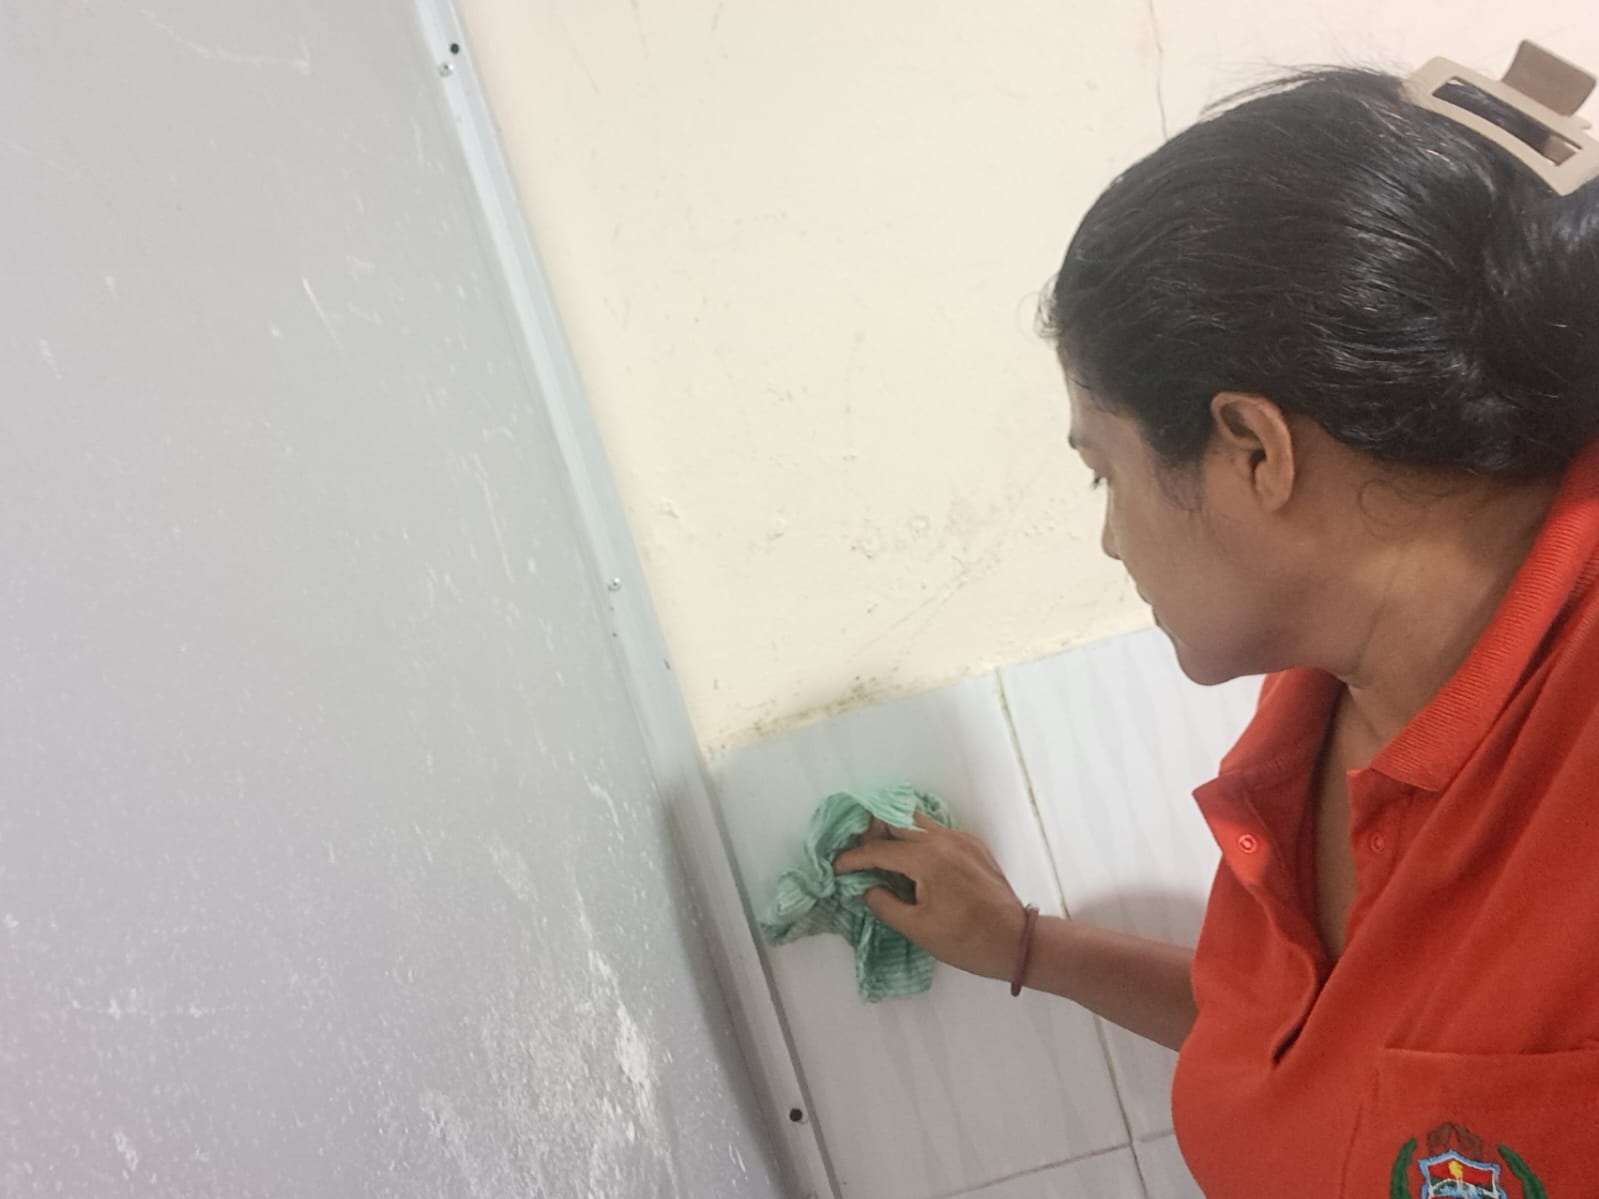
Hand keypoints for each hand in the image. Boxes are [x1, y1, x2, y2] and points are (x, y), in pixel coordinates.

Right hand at [833, 810, 1026, 980]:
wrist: (1014, 941)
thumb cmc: (964, 940)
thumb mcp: (916, 928)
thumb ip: (884, 903)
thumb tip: (866, 887)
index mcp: (927, 859)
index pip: (878, 850)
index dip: (853, 858)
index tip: (837, 867)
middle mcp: (943, 839)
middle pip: (896, 820)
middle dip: (871, 834)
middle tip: (857, 852)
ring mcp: (961, 838)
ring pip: (917, 820)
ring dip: (894, 831)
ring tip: (881, 853)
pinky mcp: (973, 845)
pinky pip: (936, 830)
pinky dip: (917, 838)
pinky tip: (911, 859)